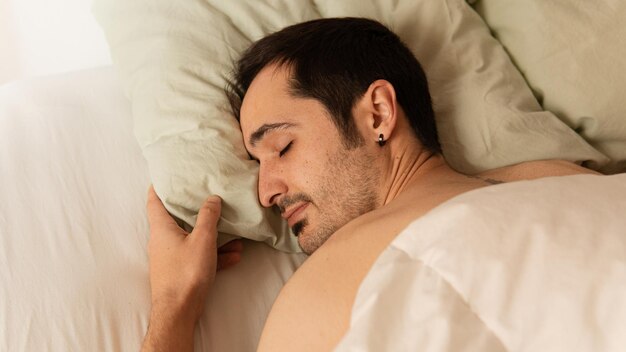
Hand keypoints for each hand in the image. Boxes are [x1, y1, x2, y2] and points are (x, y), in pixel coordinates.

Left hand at [142, 186, 241, 351]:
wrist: (179, 311)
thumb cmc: (186, 271)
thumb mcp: (202, 239)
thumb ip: (208, 217)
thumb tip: (211, 198)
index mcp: (162, 228)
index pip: (154, 201)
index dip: (159, 187)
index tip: (167, 176)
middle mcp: (162, 240)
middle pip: (179, 219)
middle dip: (198, 212)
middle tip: (211, 200)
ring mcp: (170, 257)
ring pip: (193, 240)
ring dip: (214, 238)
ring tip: (236, 237)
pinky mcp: (180, 271)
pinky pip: (198, 257)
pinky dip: (214, 255)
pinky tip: (234, 256)